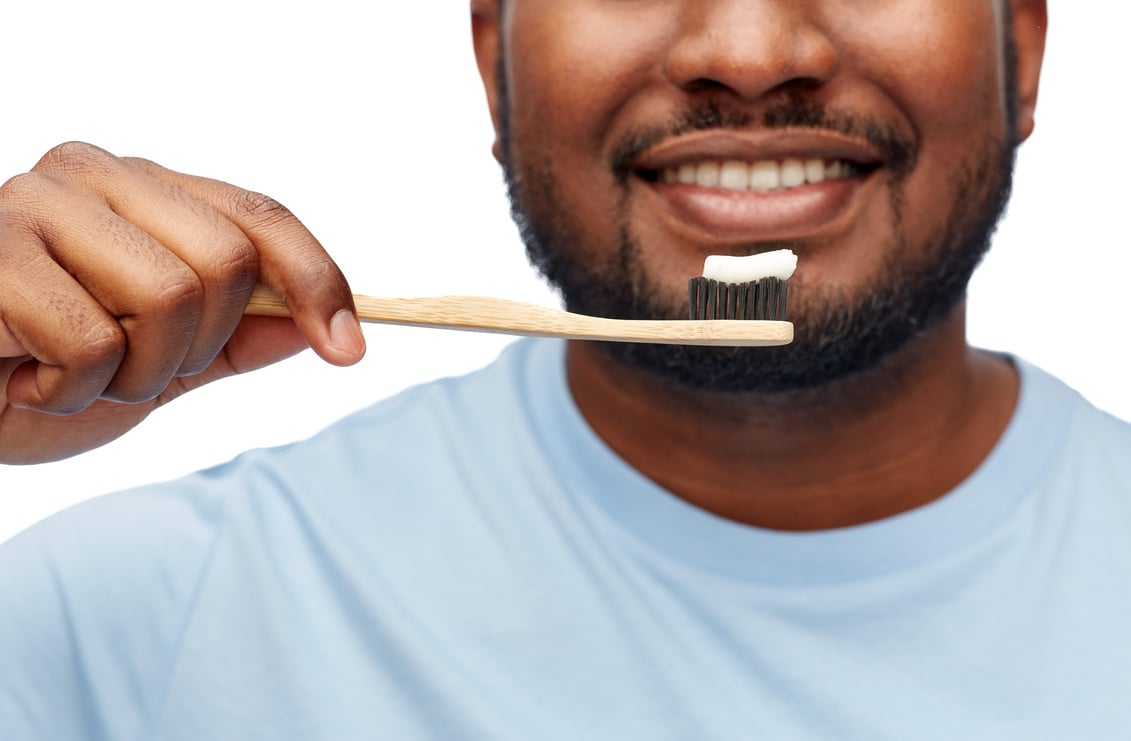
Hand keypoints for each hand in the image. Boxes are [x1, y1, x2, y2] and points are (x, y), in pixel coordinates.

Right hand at [0, 142, 364, 464]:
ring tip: (76, 377)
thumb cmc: (43, 374)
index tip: (349, 350)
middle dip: (200, 347)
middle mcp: (96, 175)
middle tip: (135, 372)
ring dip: (136, 374)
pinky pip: (92, 339)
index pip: (261, 215)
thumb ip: (237, 343)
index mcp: (147, 191)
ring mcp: (37, 202)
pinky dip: (72, 391)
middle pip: (228, 261)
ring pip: (172, 296)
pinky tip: (25, 379)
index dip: (318, 281)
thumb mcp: (163, 365)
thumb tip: (319, 330)